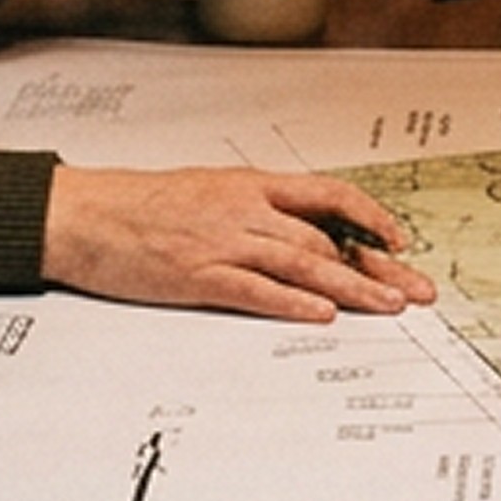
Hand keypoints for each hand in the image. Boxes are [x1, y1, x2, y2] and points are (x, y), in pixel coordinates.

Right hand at [41, 166, 440, 321]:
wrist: (84, 215)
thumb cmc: (139, 205)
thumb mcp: (206, 192)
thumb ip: (253, 208)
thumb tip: (300, 231)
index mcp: (249, 185)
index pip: (326, 195)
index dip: (369, 216)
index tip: (398, 242)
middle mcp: (244, 208)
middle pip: (326, 237)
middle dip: (376, 267)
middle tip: (415, 290)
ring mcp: (222, 241)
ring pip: (303, 261)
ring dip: (350, 287)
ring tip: (386, 307)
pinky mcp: (198, 275)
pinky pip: (256, 289)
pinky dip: (293, 302)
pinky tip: (322, 315)